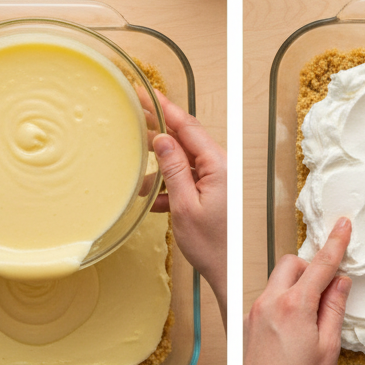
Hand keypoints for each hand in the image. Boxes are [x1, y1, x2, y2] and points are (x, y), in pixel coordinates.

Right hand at [152, 92, 226, 323]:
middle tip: (134, 116)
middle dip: (158, 130)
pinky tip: (154, 200)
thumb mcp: (184, 206)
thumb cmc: (212, 245)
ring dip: (161, 168)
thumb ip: (173, 170)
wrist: (229, 272)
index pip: (186, 126)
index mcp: (217, 164)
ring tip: (140, 177)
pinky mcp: (213, 191)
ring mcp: (217, 178)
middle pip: (185, 138)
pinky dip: (170, 185)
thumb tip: (161, 140)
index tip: (145, 92)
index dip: (164, 107)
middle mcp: (220, 165)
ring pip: (183, 160)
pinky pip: (187, 178)